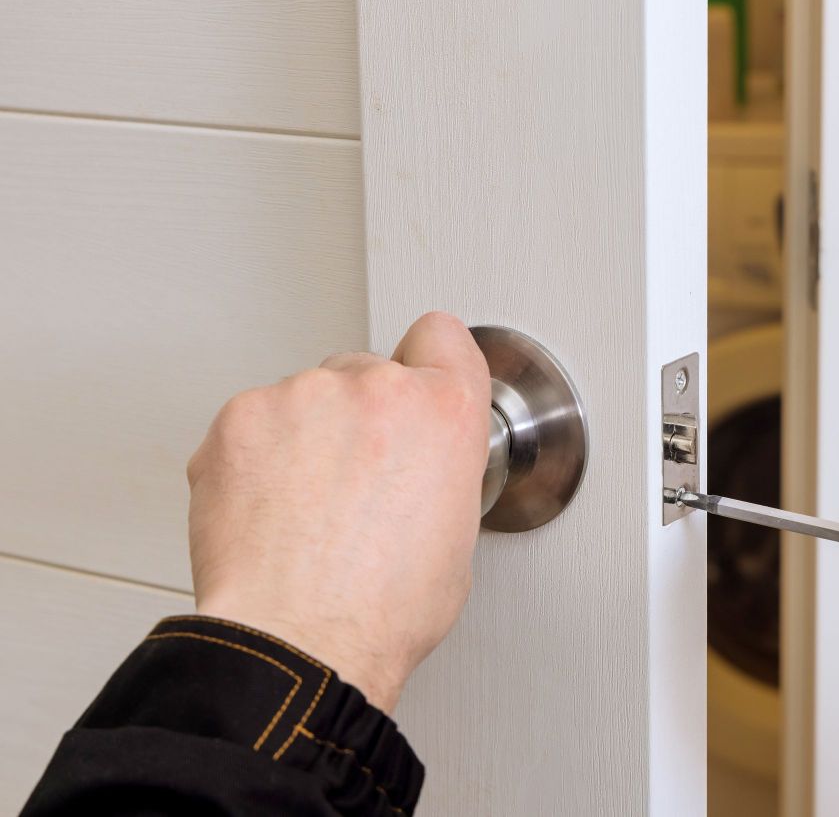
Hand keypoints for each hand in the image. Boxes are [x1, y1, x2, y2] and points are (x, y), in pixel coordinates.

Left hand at [186, 312, 489, 711]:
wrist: (299, 642)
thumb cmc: (382, 609)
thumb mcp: (457, 536)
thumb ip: (440, 469)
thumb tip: (416, 470)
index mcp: (445, 413)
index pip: (442, 337)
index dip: (428, 364)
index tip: (414, 386)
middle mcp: (378, 388)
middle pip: (365, 372)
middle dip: (360, 418)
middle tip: (352, 485)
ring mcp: (303, 397)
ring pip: (304, 399)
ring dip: (305, 438)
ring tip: (305, 513)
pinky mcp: (240, 419)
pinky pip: (253, 423)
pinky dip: (255, 459)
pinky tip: (269, 513)